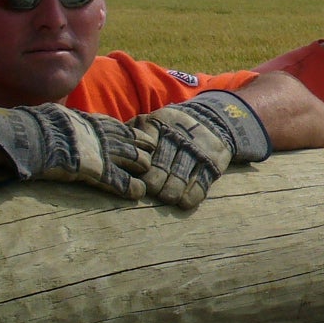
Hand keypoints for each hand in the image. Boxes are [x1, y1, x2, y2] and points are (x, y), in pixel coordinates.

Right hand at [0, 103, 154, 200]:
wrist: (32, 138)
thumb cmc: (37, 127)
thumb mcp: (58, 116)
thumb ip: (67, 120)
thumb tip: (57, 117)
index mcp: (95, 122)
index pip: (124, 129)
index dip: (133, 137)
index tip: (138, 143)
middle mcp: (106, 136)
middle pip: (137, 144)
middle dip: (143, 152)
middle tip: (146, 161)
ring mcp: (105, 154)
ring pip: (137, 161)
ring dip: (142, 169)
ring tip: (145, 176)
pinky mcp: (100, 172)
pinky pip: (124, 182)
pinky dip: (133, 188)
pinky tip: (138, 193)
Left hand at [131, 90, 271, 209]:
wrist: (211, 120)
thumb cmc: (170, 128)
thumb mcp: (151, 121)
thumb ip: (132, 132)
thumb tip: (110, 149)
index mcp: (159, 124)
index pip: (146, 146)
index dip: (140, 164)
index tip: (137, 176)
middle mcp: (179, 136)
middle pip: (162, 164)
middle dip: (154, 180)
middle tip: (152, 189)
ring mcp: (198, 150)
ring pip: (181, 175)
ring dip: (172, 190)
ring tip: (167, 197)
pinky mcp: (213, 163)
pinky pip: (202, 182)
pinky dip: (192, 195)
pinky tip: (184, 202)